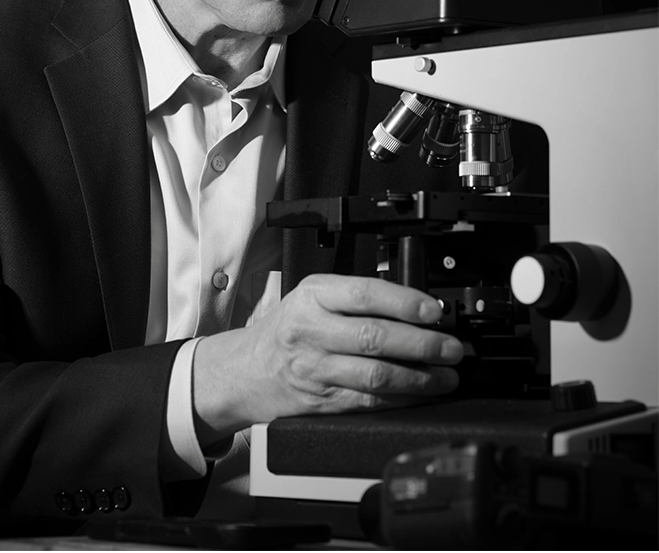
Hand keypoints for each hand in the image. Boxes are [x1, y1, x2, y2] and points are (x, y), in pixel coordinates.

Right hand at [191, 273, 461, 444]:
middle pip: (375, 337)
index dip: (405, 303)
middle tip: (453, 348)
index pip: (364, 294)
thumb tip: (416, 305)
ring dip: (420, 378)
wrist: (244, 370)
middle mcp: (310, 331)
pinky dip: (401, 400)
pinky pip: (368, 402)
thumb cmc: (286, 329)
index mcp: (312, 296)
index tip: (435, 312)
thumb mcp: (312, 297)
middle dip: (423, 345)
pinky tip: (421, 395)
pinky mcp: (320, 402)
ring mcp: (314, 369)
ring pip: (376, 375)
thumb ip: (354, 298)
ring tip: (447, 375)